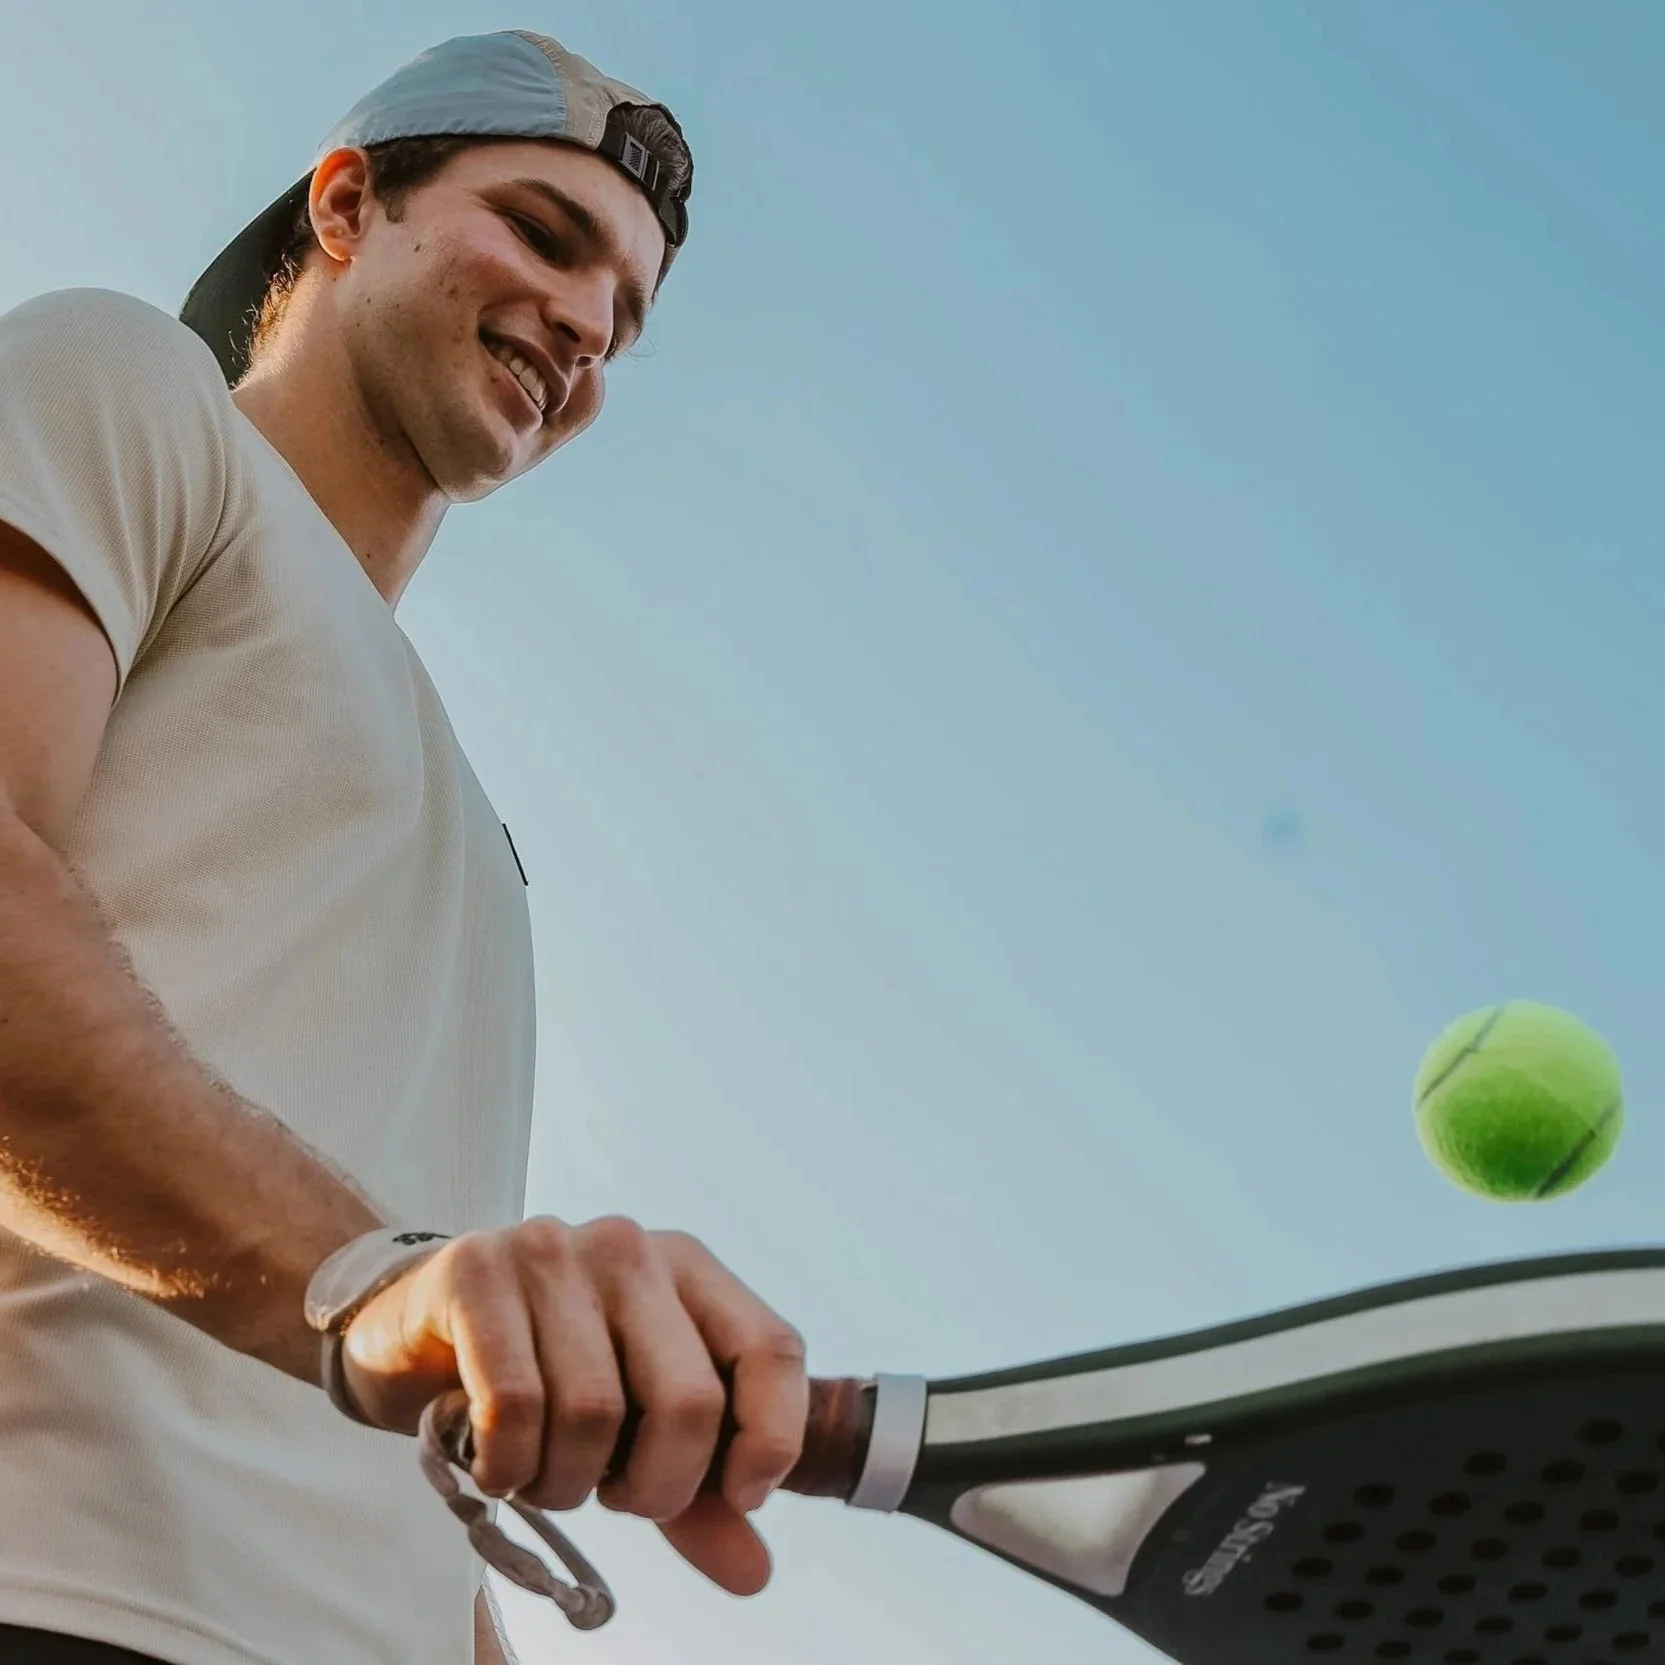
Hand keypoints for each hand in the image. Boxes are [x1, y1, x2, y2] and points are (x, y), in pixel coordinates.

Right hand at [338, 1216, 807, 1594]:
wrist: (408, 1335)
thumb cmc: (543, 1379)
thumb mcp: (631, 1433)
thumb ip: (696, 1494)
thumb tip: (754, 1575)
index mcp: (689, 1270)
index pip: (772, 1349)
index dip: (770, 1437)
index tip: (737, 1496)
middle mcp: (631, 1249)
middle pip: (689, 1400)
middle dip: (655, 1486)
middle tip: (610, 1494)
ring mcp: (554, 1250)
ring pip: (596, 1412)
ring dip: (566, 1482)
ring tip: (542, 1473)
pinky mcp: (478, 1270)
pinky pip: (515, 1403)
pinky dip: (509, 1465)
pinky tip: (496, 1465)